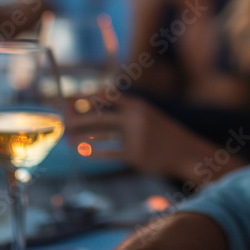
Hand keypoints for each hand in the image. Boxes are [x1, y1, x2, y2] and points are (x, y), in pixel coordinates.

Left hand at [66, 94, 239, 182]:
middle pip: (99, 117)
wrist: (186, 152)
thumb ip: (125, 113)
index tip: (70, 98)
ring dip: (82, 137)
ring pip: (101, 136)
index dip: (86, 96)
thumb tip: (95, 112)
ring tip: (68, 138)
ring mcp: (135, 137)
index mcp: (138, 105)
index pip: (106, 95)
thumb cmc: (163, 134)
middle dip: (78, 119)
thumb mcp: (148, 116)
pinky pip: (109, 153)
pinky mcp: (135, 155)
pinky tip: (82, 151)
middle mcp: (135, 118)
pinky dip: (93, 151)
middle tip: (63, 121)